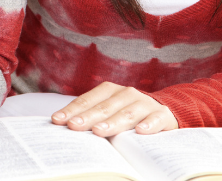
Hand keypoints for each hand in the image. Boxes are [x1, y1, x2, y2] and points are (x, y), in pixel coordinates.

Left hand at [51, 82, 177, 136]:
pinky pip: (155, 119)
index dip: (72, 110)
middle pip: (104, 107)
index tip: (57, 120)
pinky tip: (140, 131)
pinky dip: (148, 124)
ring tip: (99, 131)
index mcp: (110, 91)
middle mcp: (126, 93)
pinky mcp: (162, 115)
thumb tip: (65, 126)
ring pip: (127, 113)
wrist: (163, 112)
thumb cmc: (127, 114)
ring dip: (113, 122)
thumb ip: (92, 117)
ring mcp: (145, 103)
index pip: (88, 100)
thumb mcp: (109, 112)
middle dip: (87, 117)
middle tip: (73, 125)